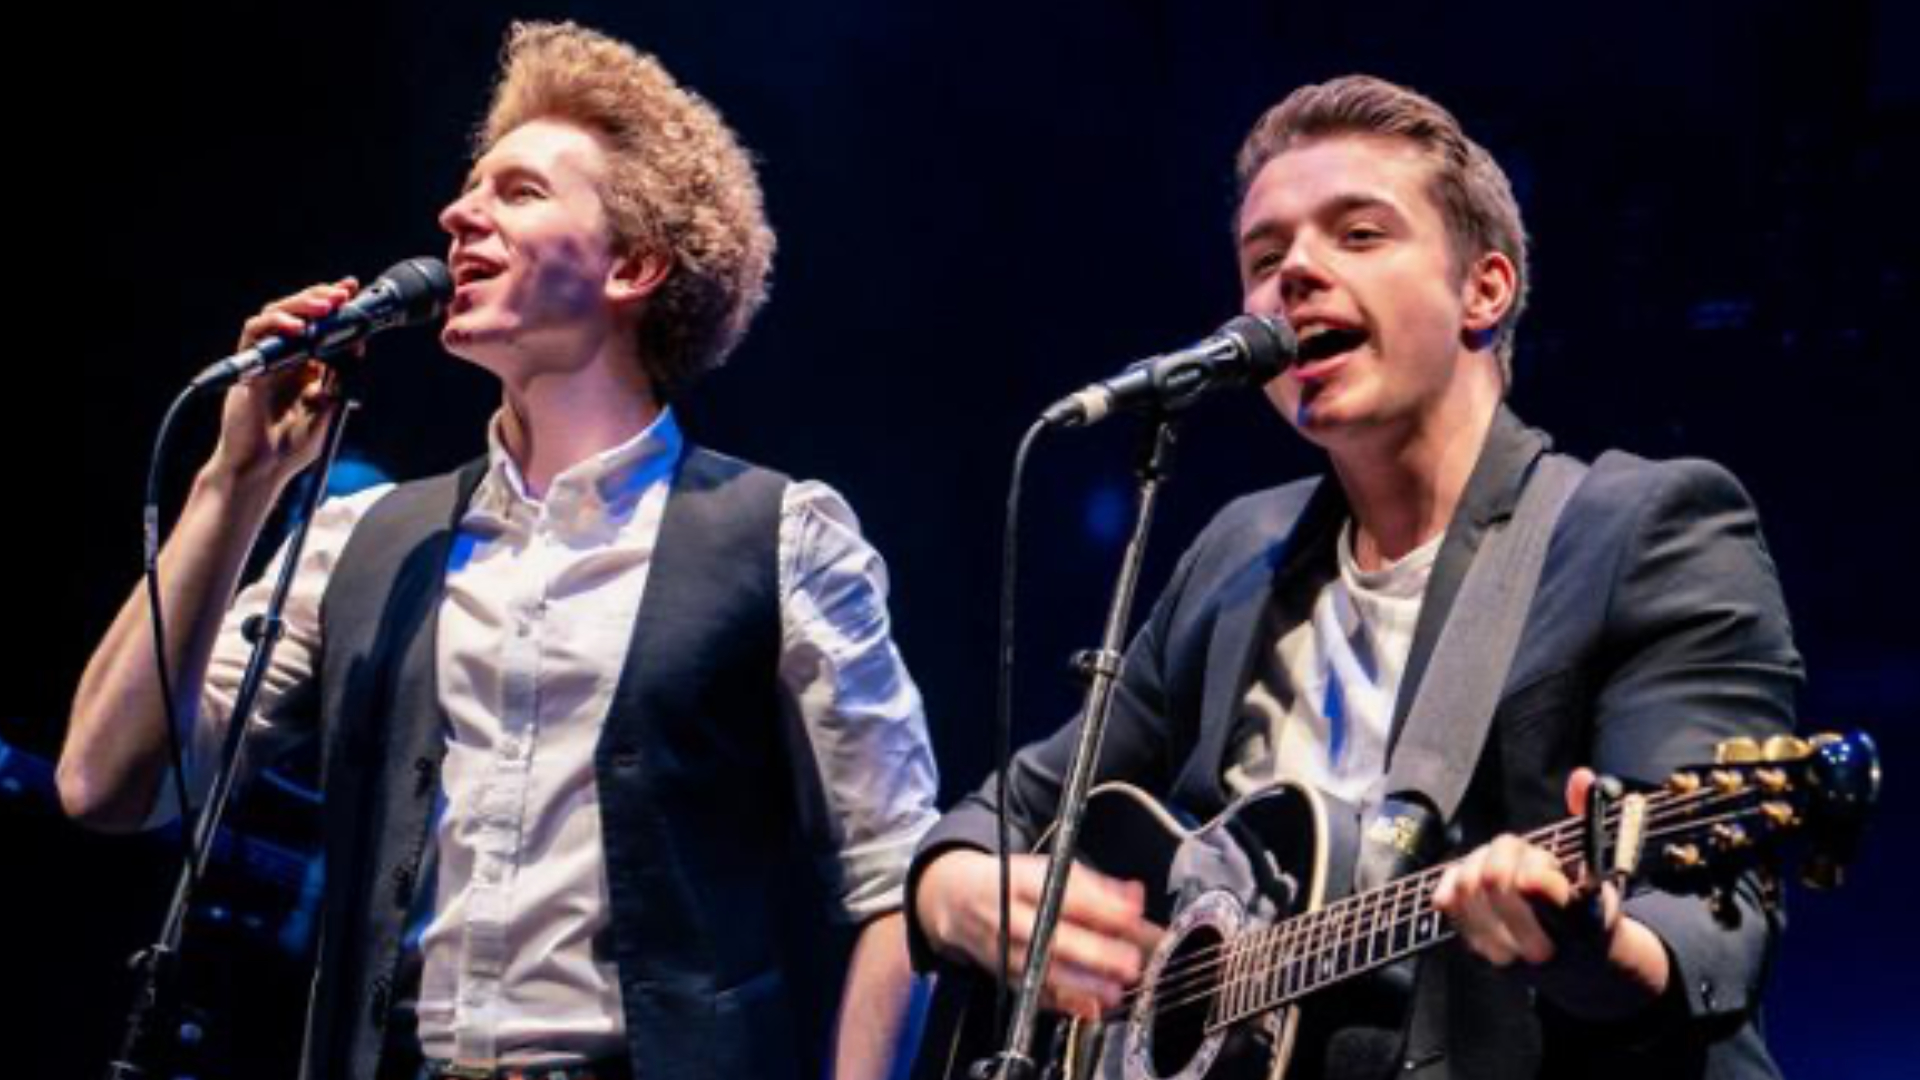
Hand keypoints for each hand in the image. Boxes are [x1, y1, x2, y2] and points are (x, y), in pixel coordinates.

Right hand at [209, 278, 359, 488]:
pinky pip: (254, 335)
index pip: (318, 327)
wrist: (261, 470)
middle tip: (343, 293)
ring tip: (326, 305)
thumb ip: (338, 379)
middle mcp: (283, 359)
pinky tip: (297, 328)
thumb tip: (356, 346)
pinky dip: (275, 326)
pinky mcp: (246, 368)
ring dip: (301, 305)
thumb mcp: (328, 409)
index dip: (334, 308)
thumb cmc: (290, 447)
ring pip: (275, 316)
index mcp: (304, 367)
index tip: (354, 292)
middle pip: (298, 314)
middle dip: (321, 297)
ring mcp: (264, 361)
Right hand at [916, 849, 1162, 1019]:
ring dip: (1080, 984)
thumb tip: (1133, 897)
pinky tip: (1087, 1008)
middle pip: (1048, 936)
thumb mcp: (1048, 869)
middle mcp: (1007, 916)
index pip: (1061, 894)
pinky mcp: (1002, 975)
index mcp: (1019, 881)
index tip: (1130, 917)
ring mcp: (1001, 949)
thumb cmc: (1010, 883)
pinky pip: (1031, 993)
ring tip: (1113, 991)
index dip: (1098, 907)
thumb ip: (1095, 885)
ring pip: (1040, 971)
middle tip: (1127, 962)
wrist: (954, 899)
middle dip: (1091, 952)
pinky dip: (1061, 1004)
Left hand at [1431, 768, 1669, 1017]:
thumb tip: (1582, 777)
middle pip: (1495, 878)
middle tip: (1529, 858)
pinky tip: (1478, 875)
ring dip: (1486, 862)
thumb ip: (1590, 820)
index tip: (1542, 867)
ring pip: (1468, 883)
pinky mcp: (1470, 943)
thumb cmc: (1588, 907)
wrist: (1573, 960)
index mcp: (1576, 928)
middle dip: (1510, 855)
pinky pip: (1446, 898)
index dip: (1536, 869)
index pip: (1536, 888)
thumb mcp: (1603, 869)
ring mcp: (1497, 948)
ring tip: (1508, 868)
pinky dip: (1459, 876)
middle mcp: (1533, 947)